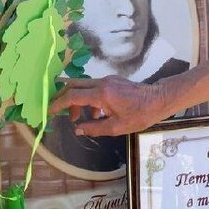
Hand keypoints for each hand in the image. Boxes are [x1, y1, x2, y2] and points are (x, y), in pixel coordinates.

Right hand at [49, 76, 170, 136]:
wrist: (159, 99)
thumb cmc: (140, 115)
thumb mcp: (117, 127)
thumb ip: (94, 128)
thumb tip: (77, 128)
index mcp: (102, 94)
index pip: (73, 96)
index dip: (58, 103)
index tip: (49, 111)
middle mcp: (102, 83)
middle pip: (74, 85)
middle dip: (63, 97)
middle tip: (58, 112)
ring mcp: (107, 80)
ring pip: (83, 86)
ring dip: (77, 100)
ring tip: (79, 118)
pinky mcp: (112, 81)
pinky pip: (93, 87)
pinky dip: (88, 98)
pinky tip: (95, 114)